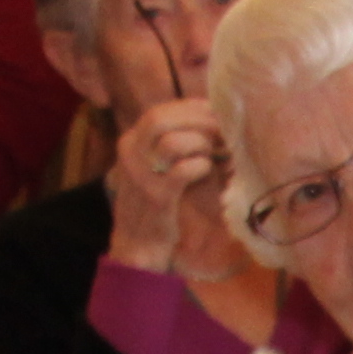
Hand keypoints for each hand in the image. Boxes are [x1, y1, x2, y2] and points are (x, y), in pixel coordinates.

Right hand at [102, 92, 233, 272]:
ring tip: (214, 155)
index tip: (217, 115)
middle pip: (162, 118)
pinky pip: (183, 171)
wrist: (138, 244)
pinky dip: (202, 167)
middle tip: (222, 132)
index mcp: (131, 142)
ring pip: (173, 142)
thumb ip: (177, 143)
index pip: (161, 111)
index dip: (192, 109)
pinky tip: (207, 172)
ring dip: (201, 144)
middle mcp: (131, 153)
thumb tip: (214, 121)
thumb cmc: (157, 202)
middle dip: (199, 120)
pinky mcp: (156, 197)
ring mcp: (141, 175)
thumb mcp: (159, 166)